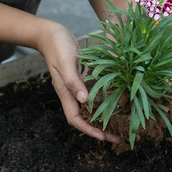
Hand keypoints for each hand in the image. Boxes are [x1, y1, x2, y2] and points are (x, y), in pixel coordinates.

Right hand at [35, 21, 121, 143]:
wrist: (51, 33)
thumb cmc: (57, 46)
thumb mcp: (66, 63)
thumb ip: (74, 81)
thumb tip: (84, 100)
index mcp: (65, 93)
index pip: (75, 119)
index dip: (89, 131)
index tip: (104, 138)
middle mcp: (71, 93)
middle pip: (85, 118)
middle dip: (99, 130)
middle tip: (118, 138)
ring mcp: (77, 86)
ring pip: (90, 107)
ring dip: (103, 117)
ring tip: (119, 124)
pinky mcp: (82, 78)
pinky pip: (94, 94)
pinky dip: (104, 100)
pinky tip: (117, 100)